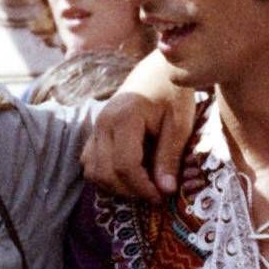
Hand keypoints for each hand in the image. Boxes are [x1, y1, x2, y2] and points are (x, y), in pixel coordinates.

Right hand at [84, 69, 200, 199]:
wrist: (157, 71)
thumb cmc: (172, 94)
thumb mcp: (179, 125)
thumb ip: (169, 157)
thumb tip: (166, 191)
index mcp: (124, 118)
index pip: (125, 165)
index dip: (142, 187)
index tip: (161, 197)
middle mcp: (103, 123)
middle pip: (105, 172)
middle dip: (129, 191)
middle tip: (154, 195)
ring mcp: (95, 127)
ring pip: (92, 171)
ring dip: (115, 186)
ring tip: (141, 186)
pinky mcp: (95, 132)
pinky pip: (90, 163)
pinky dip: (105, 176)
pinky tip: (128, 176)